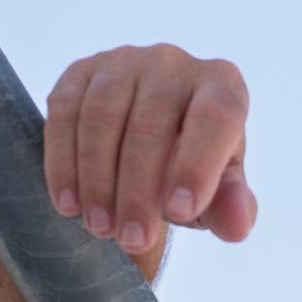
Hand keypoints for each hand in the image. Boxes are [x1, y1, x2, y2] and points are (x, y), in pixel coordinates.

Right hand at [45, 45, 257, 254]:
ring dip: (98, 180)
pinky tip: (68, 204)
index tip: (180, 213)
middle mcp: (173, 63)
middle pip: (152, 124)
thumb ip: (231, 208)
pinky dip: (63, 163)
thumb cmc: (189, 172)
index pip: (216, 116)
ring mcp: (122, 62)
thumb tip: (238, 227)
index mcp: (220, 85)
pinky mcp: (79, 73)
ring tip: (100, 227)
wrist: (141, 152)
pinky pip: (65, 113)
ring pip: (103, 117)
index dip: (198, 164)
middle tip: (133, 240)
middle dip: (139, 190)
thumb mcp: (216, 195)